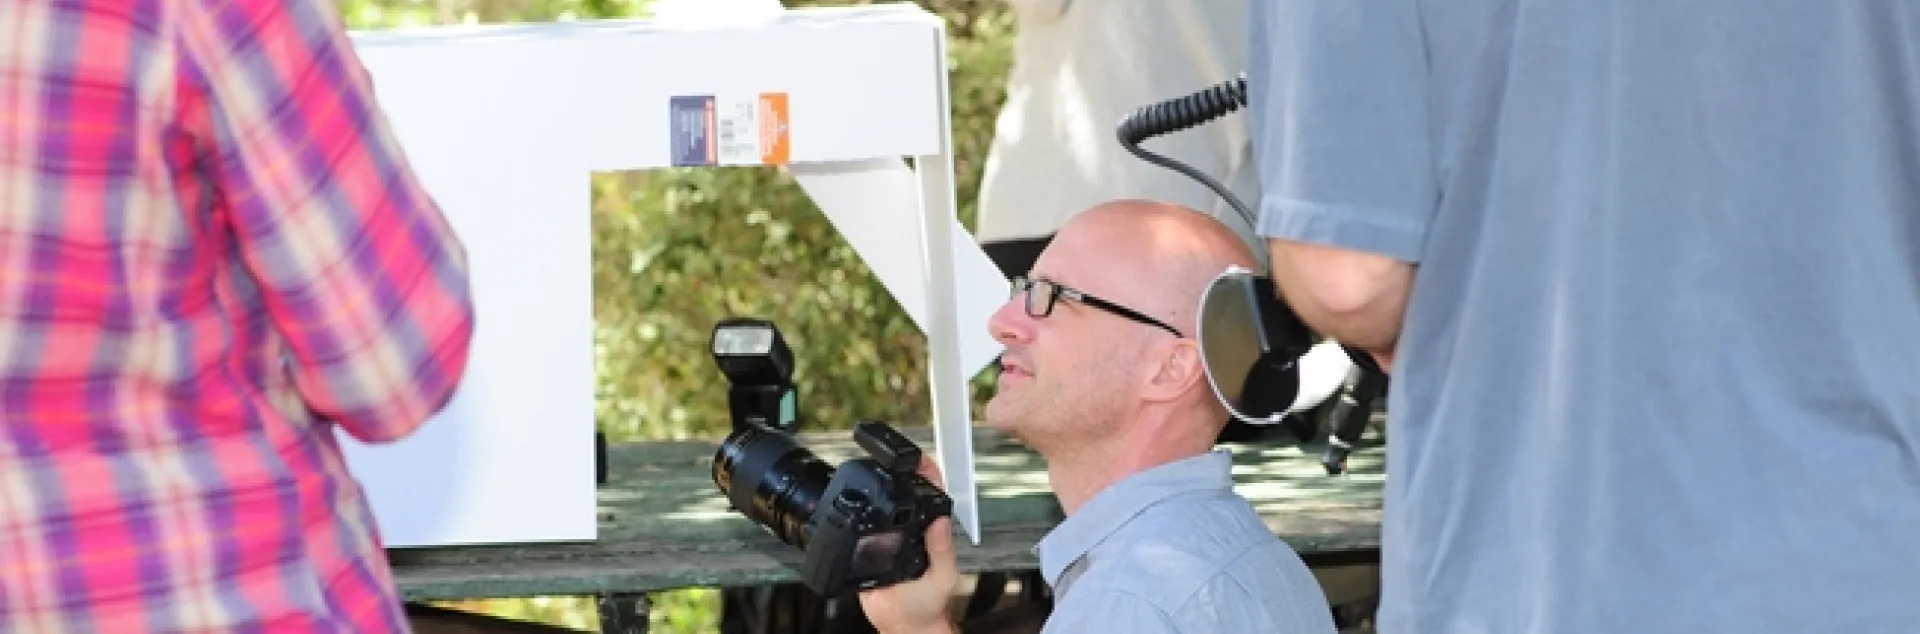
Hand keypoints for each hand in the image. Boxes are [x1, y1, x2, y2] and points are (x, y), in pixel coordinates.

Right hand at [857, 457, 959, 633]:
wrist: (902, 623)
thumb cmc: (929, 602)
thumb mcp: (943, 577)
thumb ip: (942, 551)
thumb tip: (943, 521)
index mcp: (931, 531)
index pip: (931, 495)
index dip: (927, 473)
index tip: (919, 458)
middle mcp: (909, 530)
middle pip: (903, 494)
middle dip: (897, 472)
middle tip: (888, 454)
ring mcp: (887, 537)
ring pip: (880, 507)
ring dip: (875, 489)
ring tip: (867, 469)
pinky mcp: (867, 548)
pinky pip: (859, 528)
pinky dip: (853, 514)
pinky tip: (849, 502)